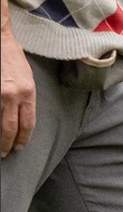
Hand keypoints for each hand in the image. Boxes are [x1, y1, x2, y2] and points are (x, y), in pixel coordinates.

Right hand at [1, 0, 36, 157]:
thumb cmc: (13, 58)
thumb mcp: (27, 79)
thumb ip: (26, 99)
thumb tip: (22, 118)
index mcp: (28, 92)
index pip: (27, 123)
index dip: (23, 138)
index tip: (20, 147)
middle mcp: (13, 95)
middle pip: (11, 128)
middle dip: (8, 143)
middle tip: (5, 153)